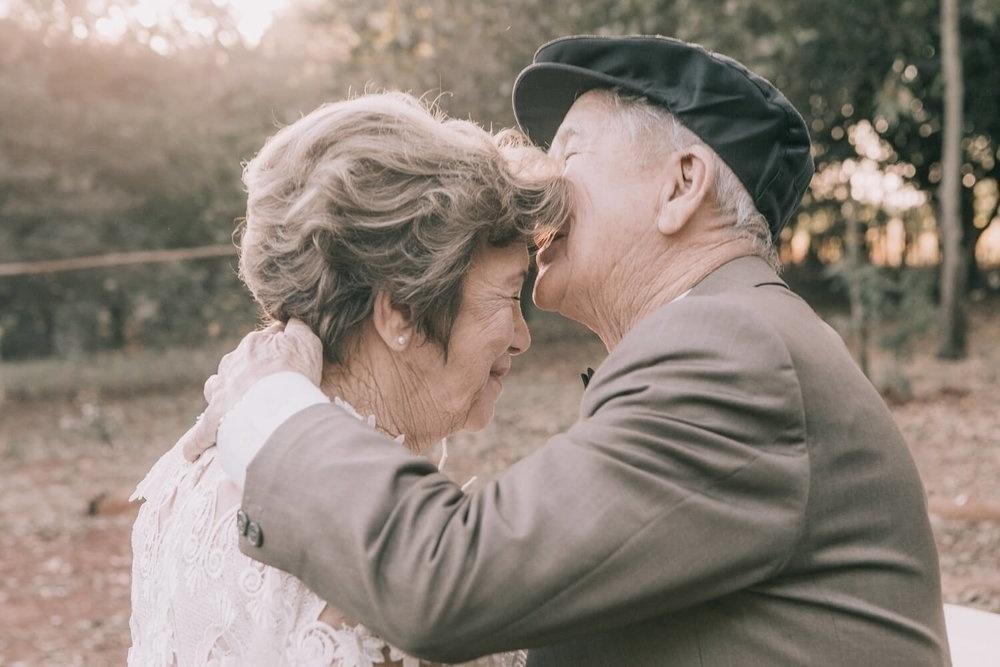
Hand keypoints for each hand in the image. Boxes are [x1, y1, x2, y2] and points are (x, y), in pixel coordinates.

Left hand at [182, 318, 323, 460]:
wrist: (275, 405)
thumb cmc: (294, 374)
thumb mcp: (306, 342)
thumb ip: (299, 328)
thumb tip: (291, 320)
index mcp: (254, 345)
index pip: (265, 340)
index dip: (278, 348)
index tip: (288, 359)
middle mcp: (233, 364)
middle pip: (239, 362)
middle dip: (250, 371)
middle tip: (267, 386)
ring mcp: (221, 391)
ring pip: (216, 387)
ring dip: (223, 394)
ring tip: (234, 409)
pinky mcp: (213, 420)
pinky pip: (200, 434)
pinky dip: (197, 443)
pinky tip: (193, 453)